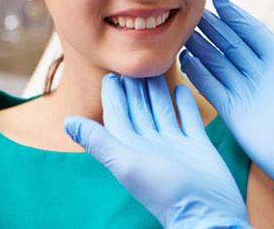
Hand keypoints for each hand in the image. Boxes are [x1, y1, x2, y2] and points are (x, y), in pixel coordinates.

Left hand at [64, 74, 249, 228]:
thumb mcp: (126, 163)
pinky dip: (183, 102)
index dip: (113, 95)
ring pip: (161, 109)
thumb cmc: (164, 191)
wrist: (206, 209)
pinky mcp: (197, 144)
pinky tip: (181, 87)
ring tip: (155, 68)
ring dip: (157, 89)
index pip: (118, 115)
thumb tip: (66, 122)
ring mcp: (175, 144)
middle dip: (135, 87)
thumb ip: (98, 141)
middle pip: (139, 108)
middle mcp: (151, 144)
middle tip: (133, 63)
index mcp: (131, 148)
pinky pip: (187, 118)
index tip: (110, 73)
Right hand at [180, 0, 273, 214]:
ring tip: (183, 33)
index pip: (251, 31)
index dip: (235, 16)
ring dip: (201, 47)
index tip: (218, 0)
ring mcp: (244, 91)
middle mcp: (259, 72)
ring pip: (217, 63)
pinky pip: (211, 87)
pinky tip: (185, 59)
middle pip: (231, 44)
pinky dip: (198, 73)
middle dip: (213, 28)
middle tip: (192, 13)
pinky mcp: (232, 110)